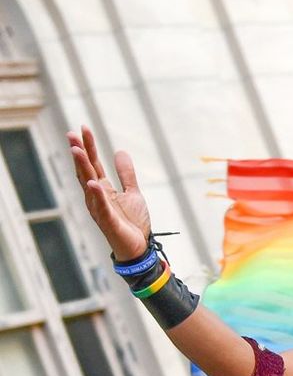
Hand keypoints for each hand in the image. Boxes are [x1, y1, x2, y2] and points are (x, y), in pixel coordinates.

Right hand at [67, 126, 150, 260]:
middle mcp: (96, 197)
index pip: (93, 164)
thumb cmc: (132, 222)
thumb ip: (126, 174)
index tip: (83, 128)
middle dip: (79, 153)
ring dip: (83, 168)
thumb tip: (119, 152)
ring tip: (77, 150)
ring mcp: (100, 209)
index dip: (88, 146)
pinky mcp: (108, 221)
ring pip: (88, 185)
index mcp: (102, 189)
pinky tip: (93, 183)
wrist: (138, 247)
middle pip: (86, 171)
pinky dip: (97, 195)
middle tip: (71, 134)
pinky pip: (102, 207)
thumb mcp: (132, 192)